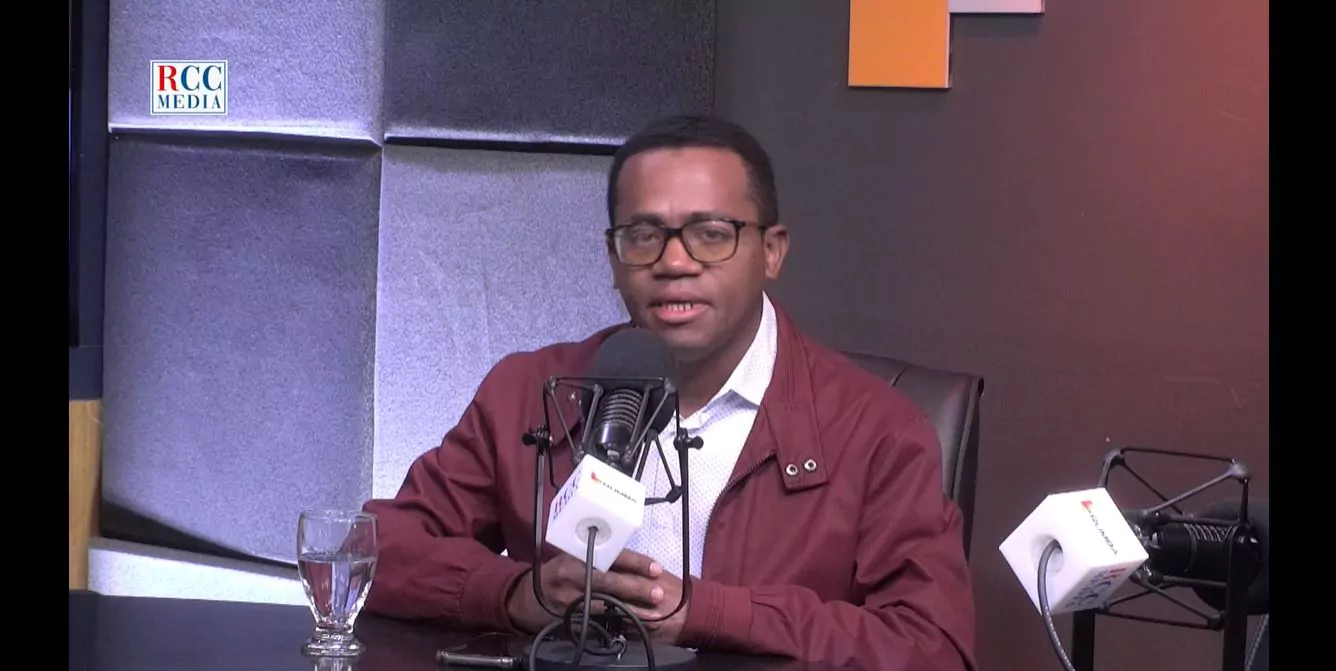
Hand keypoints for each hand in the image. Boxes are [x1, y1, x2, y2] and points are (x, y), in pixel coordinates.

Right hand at [505, 550, 688, 644]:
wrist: (523, 597)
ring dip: (632, 610)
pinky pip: (597, 621)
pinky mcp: (569, 619)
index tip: (656, 569)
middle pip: (609, 582)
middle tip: (658, 593)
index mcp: (575, 556)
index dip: (635, 562)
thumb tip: (633, 563)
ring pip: (606, 605)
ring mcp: (569, 600)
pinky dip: (617, 623)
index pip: (609, 556)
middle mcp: (571, 577)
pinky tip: (633, 626)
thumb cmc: (556, 574)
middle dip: (636, 588)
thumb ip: (596, 558)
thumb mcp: (571, 557)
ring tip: (652, 614)